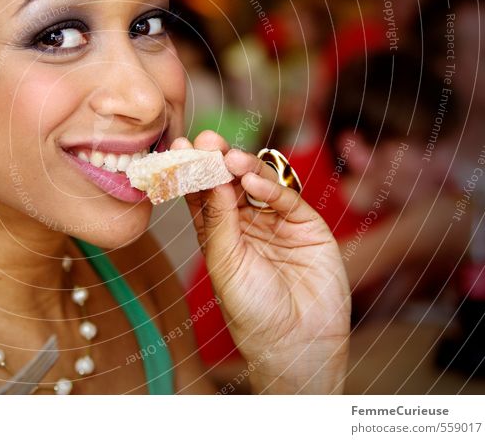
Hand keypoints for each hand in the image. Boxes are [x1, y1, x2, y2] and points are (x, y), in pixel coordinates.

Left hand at [175, 132, 350, 393]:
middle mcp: (245, 224)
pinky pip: (286, 198)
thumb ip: (218, 220)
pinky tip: (253, 180)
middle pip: (228, 181)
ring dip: (243, 166)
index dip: (190, 170)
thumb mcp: (224, 264)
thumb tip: (207, 178)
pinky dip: (271, 186)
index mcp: (217, 234)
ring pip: (258, 182)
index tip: (178, 147)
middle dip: (216, 159)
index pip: (201, 194)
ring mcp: (276, 222)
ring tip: (229, 157)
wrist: (297, 343)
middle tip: (205, 140)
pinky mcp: (305, 225)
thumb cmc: (252, 312)